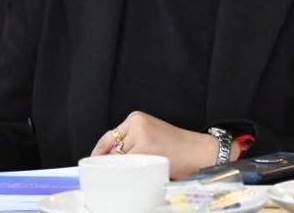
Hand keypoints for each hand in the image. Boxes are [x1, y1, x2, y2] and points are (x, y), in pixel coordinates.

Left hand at [90, 111, 220, 178]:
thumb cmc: (178, 147)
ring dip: (122, 169)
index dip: (100, 153)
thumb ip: (132, 141)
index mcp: (136, 118)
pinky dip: (128, 174)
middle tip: (112, 174)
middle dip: (111, 163)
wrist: (199, 152)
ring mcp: (140, 136)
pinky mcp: (145, 150)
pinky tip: (137, 176)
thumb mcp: (151, 135)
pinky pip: (127, 166)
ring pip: (118, 159)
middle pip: (111, 149)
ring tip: (138, 172)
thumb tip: (108, 157)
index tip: (94, 163)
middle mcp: (136, 124)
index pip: (109, 137)